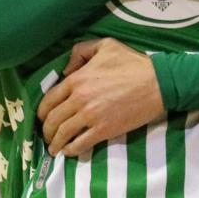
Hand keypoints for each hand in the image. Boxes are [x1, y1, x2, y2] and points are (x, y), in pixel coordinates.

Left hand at [36, 38, 166, 155]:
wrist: (156, 83)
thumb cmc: (132, 63)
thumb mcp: (105, 45)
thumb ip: (80, 51)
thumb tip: (66, 68)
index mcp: (76, 79)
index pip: (48, 100)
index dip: (42, 112)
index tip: (43, 118)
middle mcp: (79, 99)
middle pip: (52, 119)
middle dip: (46, 130)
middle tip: (47, 136)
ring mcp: (90, 116)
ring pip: (62, 134)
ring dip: (55, 144)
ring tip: (54, 149)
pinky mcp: (103, 130)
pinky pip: (80, 144)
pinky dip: (71, 151)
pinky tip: (69, 152)